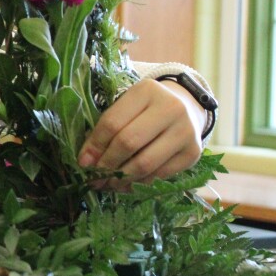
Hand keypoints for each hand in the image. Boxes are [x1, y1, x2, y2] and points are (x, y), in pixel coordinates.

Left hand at [76, 78, 205, 182]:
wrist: (186, 107)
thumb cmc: (146, 109)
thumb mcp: (127, 107)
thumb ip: (107, 128)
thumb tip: (86, 162)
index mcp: (146, 91)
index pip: (113, 122)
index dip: (95, 145)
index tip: (83, 163)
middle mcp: (171, 108)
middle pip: (128, 143)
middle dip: (107, 165)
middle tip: (94, 178)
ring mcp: (185, 131)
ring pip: (145, 163)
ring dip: (121, 179)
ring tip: (108, 184)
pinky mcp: (193, 153)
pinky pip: (160, 175)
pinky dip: (139, 183)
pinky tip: (127, 184)